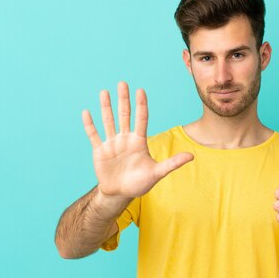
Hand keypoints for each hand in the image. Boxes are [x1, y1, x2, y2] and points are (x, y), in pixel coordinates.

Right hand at [82, 81, 193, 199]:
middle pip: (124, 115)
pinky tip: (87, 112)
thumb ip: (172, 164)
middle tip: (123, 83)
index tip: (141, 91)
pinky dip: (90, 125)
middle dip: (123, 99)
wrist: (120, 194)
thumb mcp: (157, 173)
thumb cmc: (139, 183)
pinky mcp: (99, 151)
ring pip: (108, 121)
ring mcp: (112, 144)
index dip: (141, 105)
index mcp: (139, 141)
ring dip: (106, 107)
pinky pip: (93, 135)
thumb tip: (191, 156)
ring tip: (104, 92)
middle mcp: (125, 139)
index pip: (141, 119)